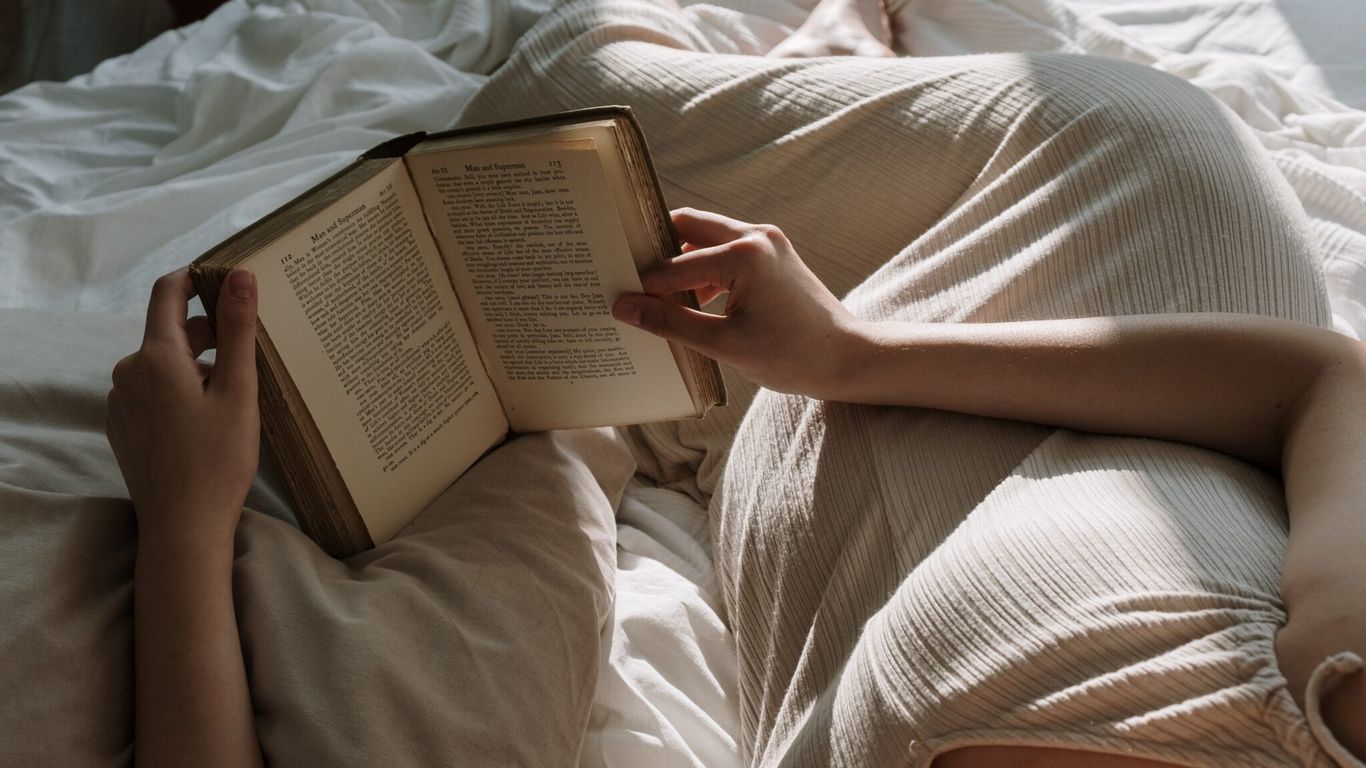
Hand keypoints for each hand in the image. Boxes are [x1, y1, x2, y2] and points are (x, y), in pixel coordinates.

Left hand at [106, 268, 259, 547]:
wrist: (183, 528)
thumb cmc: (217, 460)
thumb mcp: (238, 390)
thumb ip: (238, 329)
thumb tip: (241, 277)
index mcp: (155, 357)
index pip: (168, 293)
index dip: (197, 279)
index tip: (228, 282)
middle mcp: (128, 373)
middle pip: (169, 332)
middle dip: (208, 332)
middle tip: (250, 352)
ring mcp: (121, 402)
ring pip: (162, 364)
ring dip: (196, 365)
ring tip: (234, 394)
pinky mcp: (123, 427)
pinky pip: (152, 392)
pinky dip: (179, 391)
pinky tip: (208, 420)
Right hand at [612, 208, 862, 398]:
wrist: (847, 358)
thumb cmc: (792, 356)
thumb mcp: (724, 345)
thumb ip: (670, 323)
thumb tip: (625, 308)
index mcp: (743, 254)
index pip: (673, 265)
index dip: (643, 285)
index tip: (614, 297)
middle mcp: (755, 235)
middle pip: (686, 226)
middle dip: (657, 251)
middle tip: (628, 276)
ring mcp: (767, 240)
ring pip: (706, 237)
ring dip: (681, 262)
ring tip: (659, 297)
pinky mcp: (773, 252)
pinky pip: (726, 250)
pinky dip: (704, 270)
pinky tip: (693, 303)